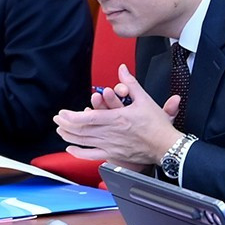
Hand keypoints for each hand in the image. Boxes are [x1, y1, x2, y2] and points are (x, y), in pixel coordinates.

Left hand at [54, 63, 182, 166]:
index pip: (88, 118)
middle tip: (58, 119)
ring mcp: (111, 145)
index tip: (62, 113)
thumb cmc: (157, 125)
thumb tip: (122, 69)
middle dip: (66, 124)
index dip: (72, 117)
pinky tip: (71, 149)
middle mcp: (111, 133)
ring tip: (60, 130)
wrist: (166, 146)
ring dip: (69, 136)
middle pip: (82, 130)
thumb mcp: (144, 100)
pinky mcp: (114, 154)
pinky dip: (79, 153)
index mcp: (117, 118)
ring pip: (84, 142)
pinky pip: (92, 155)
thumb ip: (130, 83)